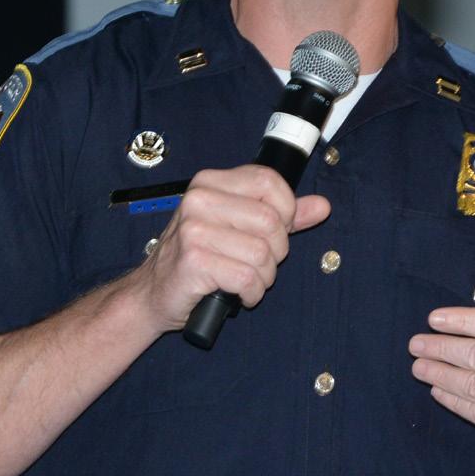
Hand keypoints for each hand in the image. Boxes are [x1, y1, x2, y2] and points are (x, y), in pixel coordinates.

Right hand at [135, 164, 329, 331]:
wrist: (153, 293)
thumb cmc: (197, 259)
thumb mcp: (238, 228)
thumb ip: (281, 216)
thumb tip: (321, 206)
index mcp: (210, 182)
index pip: (270, 182)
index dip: (287, 212)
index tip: (277, 232)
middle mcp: (199, 200)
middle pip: (271, 221)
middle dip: (275, 252)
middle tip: (256, 264)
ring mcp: (193, 230)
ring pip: (262, 253)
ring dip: (263, 277)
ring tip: (244, 280)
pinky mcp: (193, 261)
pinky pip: (247, 278)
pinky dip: (251, 293)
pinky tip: (237, 293)